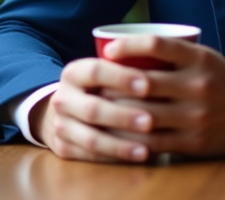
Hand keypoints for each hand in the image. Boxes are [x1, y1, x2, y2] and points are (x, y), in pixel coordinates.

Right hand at [29, 56, 155, 162]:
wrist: (66, 110)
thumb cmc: (99, 86)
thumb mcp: (104, 70)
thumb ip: (125, 67)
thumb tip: (163, 65)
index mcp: (73, 73)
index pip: (95, 71)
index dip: (121, 78)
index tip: (147, 84)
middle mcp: (62, 99)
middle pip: (93, 109)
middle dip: (124, 116)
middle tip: (151, 121)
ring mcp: (60, 125)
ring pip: (91, 139)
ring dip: (121, 145)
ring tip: (147, 149)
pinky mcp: (64, 148)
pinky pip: (91, 157)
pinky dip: (115, 158)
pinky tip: (136, 158)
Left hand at [103, 35, 224, 156]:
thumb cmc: (220, 80)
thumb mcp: (204, 57)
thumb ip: (173, 53)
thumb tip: (125, 46)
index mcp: (200, 59)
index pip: (157, 45)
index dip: (128, 46)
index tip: (109, 50)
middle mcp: (198, 86)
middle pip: (144, 83)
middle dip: (114, 83)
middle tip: (95, 83)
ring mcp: (195, 116)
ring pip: (144, 114)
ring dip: (116, 112)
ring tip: (99, 107)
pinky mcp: (192, 142)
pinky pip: (153, 141)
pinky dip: (130, 137)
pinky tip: (116, 133)